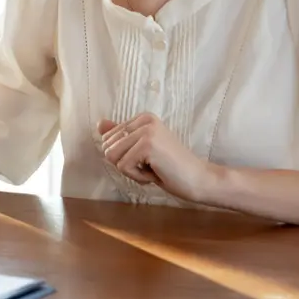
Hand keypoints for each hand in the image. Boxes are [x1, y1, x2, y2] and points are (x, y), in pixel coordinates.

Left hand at [98, 113, 217, 202]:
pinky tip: (156, 173)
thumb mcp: (141, 150)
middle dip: (125, 164)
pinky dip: (137, 177)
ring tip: (153, 168)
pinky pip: (123, 167)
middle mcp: (144, 120)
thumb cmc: (170, 168)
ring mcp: (146, 131)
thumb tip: (99, 123)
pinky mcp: (147, 145)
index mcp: (142, 118)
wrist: (199, 180)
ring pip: (112, 157)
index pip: (108, 139)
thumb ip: (121, 136)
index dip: (124, 157)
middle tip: (151, 165)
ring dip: (130, 171)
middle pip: (108, 147)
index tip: (148, 159)